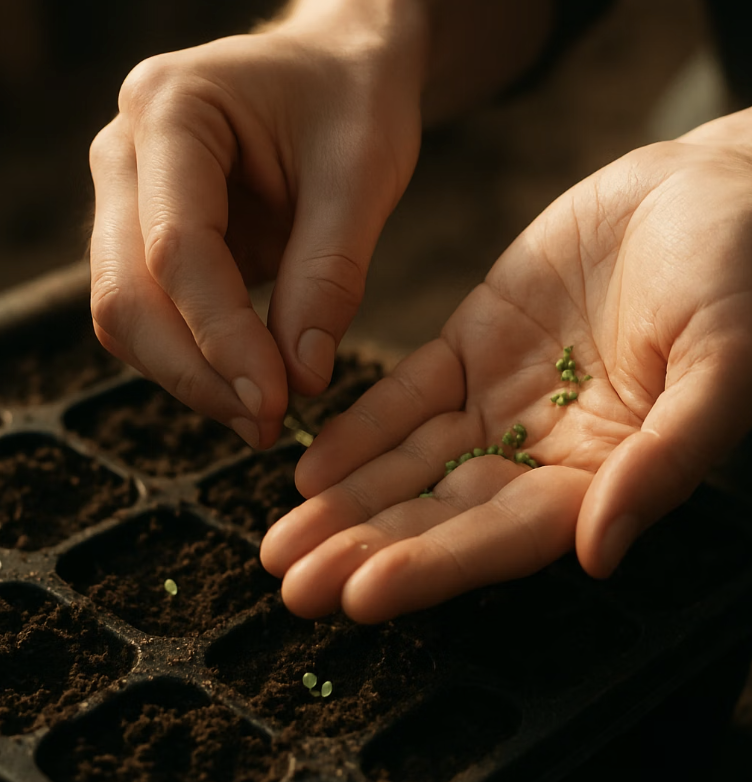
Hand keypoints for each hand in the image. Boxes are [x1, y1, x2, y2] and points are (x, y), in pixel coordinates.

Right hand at [88, 12, 422, 446]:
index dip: (223, 338)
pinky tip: (248, 386)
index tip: (276, 402)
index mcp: (172, 110)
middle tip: (267, 425)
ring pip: (127, 315)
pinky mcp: (148, 238)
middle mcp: (126, 153)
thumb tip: (300, 377)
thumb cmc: (353, 101)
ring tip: (264, 416)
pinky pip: (153, 317)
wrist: (337, 70)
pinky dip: (196, 361)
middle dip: (197, 373)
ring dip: (192, 378)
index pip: (176, 249)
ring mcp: (128, 198)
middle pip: (126, 295)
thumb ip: (329, 276)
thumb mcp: (362, 174)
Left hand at [261, 109, 751, 621]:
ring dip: (345, 503)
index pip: (506, 536)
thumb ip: (664, 459)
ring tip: (279, 544)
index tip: (361, 594)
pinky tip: (310, 466)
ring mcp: (504, 398)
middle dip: (366, 549)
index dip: (434, 566)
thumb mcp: (723, 363)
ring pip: (411, 463)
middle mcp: (546, 450)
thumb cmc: (743, 274)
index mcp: (606, 473)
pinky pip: (407, 394)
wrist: (715, 188)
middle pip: (443, 513)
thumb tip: (599, 552)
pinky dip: (360, 430)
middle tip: (294, 584)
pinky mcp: (474, 344)